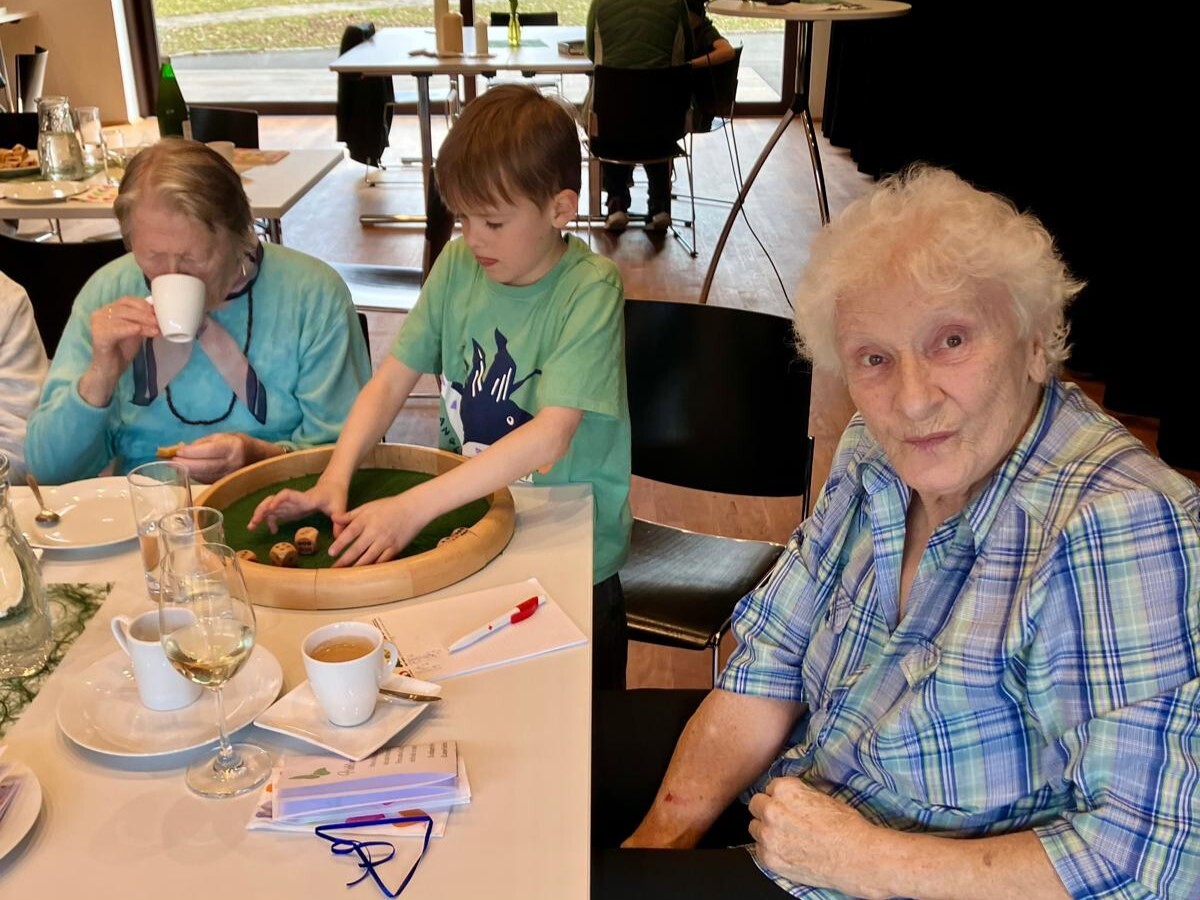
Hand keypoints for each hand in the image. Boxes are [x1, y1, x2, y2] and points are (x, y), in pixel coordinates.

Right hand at [79, 297, 159, 405]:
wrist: (110, 369)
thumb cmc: (122, 349)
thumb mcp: (136, 331)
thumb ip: (143, 321)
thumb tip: (160, 314)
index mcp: (108, 310)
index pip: (127, 300)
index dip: (143, 305)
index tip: (157, 312)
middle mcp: (100, 313)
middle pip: (125, 308)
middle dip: (145, 314)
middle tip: (159, 321)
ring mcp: (97, 324)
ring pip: (122, 317)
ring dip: (142, 322)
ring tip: (155, 329)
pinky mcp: (98, 335)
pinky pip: (116, 329)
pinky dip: (130, 329)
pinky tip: (140, 331)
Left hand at [173, 433, 276, 483]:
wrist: (258, 458)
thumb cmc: (237, 443)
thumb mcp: (223, 436)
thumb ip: (203, 443)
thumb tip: (181, 449)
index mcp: (233, 447)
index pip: (210, 451)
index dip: (192, 452)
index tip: (178, 451)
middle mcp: (233, 463)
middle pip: (206, 466)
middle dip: (186, 464)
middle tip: (171, 461)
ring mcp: (230, 476)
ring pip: (205, 476)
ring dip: (188, 471)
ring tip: (175, 466)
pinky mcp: (226, 484)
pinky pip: (207, 481)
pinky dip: (195, 476)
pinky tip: (187, 471)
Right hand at [248, 478, 347, 533]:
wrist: (332, 486)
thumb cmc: (336, 495)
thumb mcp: (340, 507)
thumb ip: (339, 522)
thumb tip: (340, 539)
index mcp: (305, 498)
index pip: (288, 495)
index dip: (279, 500)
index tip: (271, 507)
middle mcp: (294, 500)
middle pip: (273, 500)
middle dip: (262, 509)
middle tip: (254, 522)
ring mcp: (291, 504)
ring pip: (271, 506)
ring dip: (260, 515)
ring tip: (251, 527)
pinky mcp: (291, 509)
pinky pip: (276, 513)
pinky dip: (271, 521)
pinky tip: (272, 531)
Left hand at [327, 491, 432, 567]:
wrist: (414, 508)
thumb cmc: (389, 506)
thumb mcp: (368, 506)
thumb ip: (350, 515)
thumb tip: (333, 518)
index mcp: (366, 520)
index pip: (349, 533)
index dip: (339, 544)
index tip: (331, 553)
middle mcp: (375, 531)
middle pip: (357, 549)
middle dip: (344, 560)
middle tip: (334, 569)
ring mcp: (386, 541)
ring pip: (369, 558)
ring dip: (357, 567)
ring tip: (348, 575)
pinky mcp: (395, 548)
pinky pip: (383, 561)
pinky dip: (374, 568)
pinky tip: (366, 574)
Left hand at [747, 777, 884, 898]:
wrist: (857, 857)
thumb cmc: (846, 827)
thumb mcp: (822, 796)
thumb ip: (797, 794)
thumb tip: (789, 795)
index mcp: (785, 790)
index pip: (770, 787)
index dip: (780, 797)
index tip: (788, 804)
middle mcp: (772, 811)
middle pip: (756, 805)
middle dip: (768, 810)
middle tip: (784, 819)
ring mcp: (769, 837)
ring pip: (754, 828)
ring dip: (766, 830)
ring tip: (787, 836)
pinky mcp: (770, 859)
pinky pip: (759, 850)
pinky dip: (770, 850)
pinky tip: (788, 851)